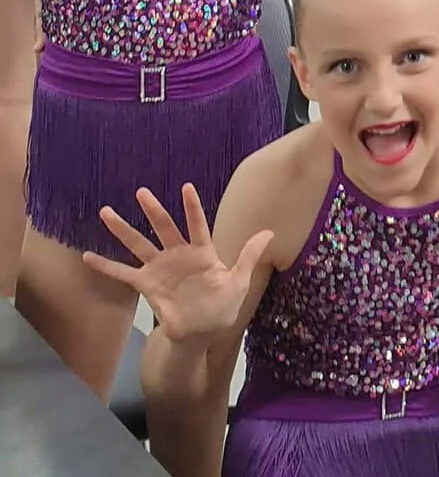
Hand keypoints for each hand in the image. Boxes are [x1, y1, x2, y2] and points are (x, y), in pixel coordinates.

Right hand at [82, 185, 272, 344]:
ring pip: (139, 244)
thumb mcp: (239, 282)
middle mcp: (178, 255)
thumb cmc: (222, 306)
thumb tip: (269, 232)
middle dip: (153, 210)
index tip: (186, 187)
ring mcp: (160, 268)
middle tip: (141, 191)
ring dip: (123, 229)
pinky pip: (123, 273)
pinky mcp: (146, 285)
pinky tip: (87, 256)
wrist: (200, 333)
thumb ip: (248, 256)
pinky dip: (105, 266)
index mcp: (202, 252)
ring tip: (106, 211)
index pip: (197, 225)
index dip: (192, 208)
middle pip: (164, 228)